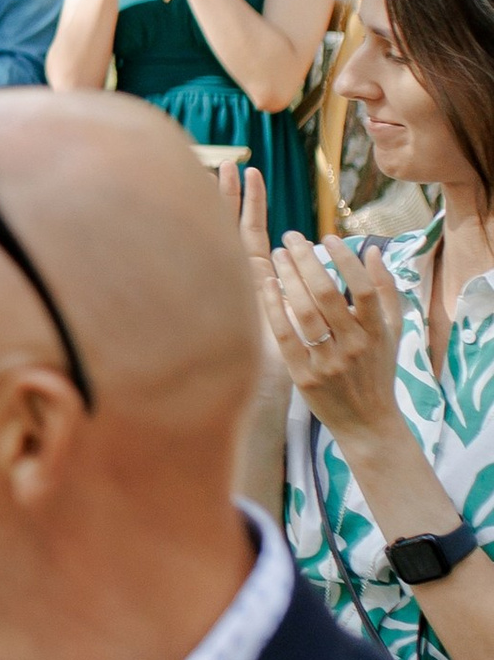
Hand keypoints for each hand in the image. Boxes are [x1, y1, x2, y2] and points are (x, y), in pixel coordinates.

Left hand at [265, 222, 406, 443]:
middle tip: (292, 236)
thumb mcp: (393, 332)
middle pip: (327, 295)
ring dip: (289, 278)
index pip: (364, 290)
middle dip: (307, 260)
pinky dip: (275, 308)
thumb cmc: (378, 371)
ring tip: (278, 254)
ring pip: (305, 313)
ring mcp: (328, 363)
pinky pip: (286, 336)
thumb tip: (373, 251)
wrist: (367, 423)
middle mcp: (353, 347)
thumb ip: (386, 290)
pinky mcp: (304, 377)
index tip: (329, 236)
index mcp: (377, 333)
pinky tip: (267, 284)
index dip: (346, 260)